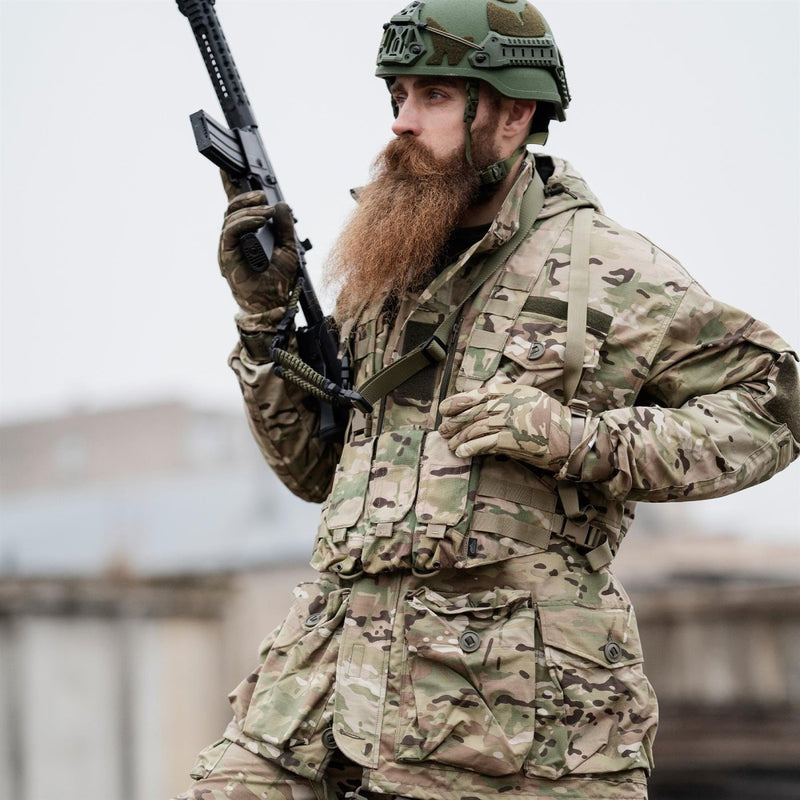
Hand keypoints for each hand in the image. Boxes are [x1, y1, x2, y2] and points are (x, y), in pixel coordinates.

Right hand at [218, 172, 298, 312]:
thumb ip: (285, 227)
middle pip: (231, 208)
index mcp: (247, 235)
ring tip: (266, 212)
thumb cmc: (278, 280)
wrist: (272, 303)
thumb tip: (281, 205)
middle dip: (245, 196)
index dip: (231, 186)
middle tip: (263, 196)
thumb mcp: (288, 248)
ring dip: (249, 210)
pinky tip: (259, 220)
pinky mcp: (226, 254)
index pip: (237, 207)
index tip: (231, 168)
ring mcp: (228, 246)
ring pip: (230, 217)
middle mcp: (234, 238)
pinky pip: (230, 231)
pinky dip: (245, 222)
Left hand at [438, 381, 573, 470]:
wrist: (571, 437)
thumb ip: (508, 395)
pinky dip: (470, 448)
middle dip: (453, 423)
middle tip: (443, 431)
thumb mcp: (530, 397)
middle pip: (471, 412)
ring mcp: (508, 422)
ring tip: (451, 445)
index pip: (475, 394)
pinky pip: (484, 444)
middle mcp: (507, 404)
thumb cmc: (552, 418)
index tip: (444, 409)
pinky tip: (462, 452)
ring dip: (459, 438)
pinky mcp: (511, 440)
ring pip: (474, 429)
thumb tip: (485, 394)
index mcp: (510, 392)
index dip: (456, 402)